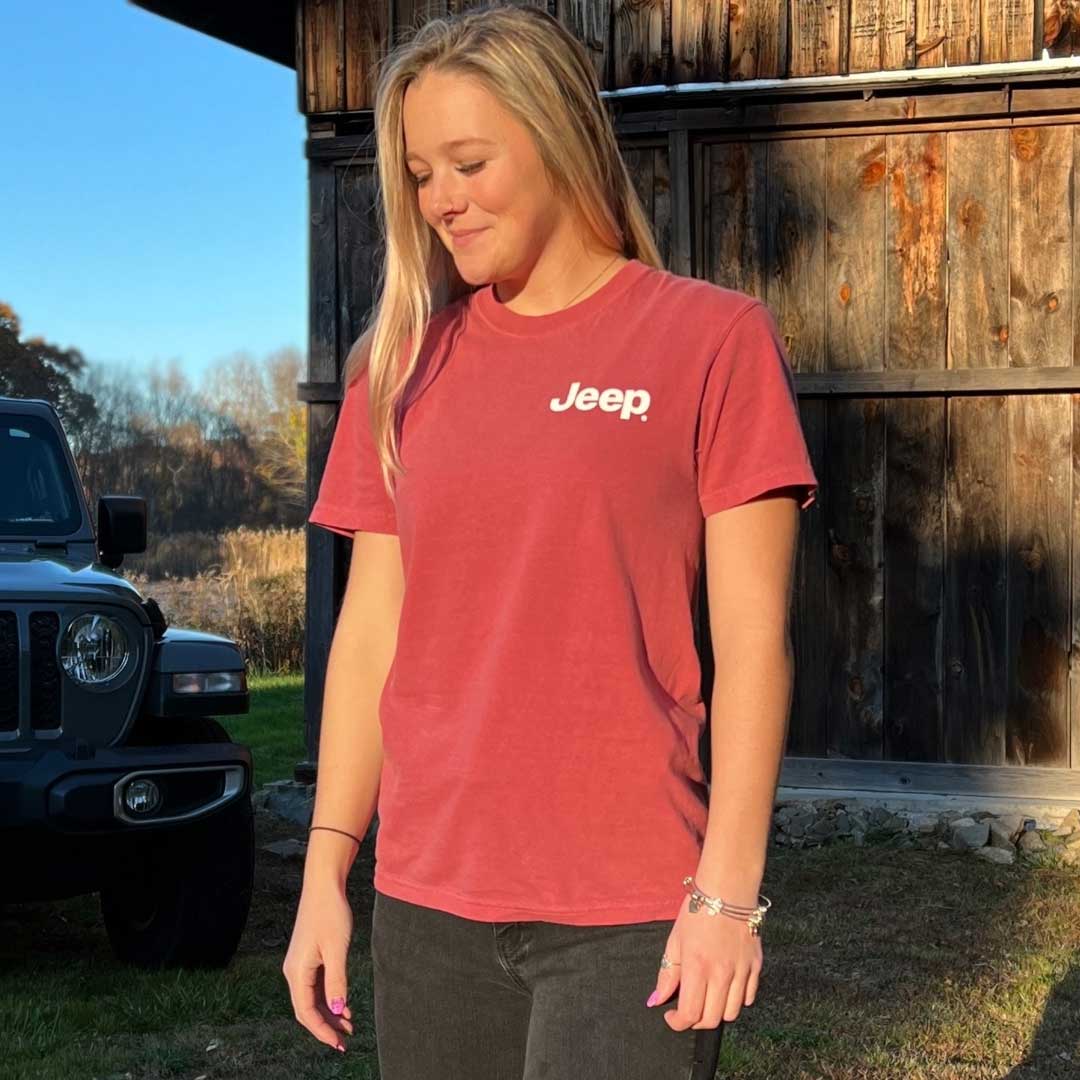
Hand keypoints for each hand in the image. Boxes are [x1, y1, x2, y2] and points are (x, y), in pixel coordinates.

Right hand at [282, 879, 355, 1051]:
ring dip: (329, 1012)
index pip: (306, 1012)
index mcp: (297, 972)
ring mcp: (300, 964)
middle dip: (326, 1025)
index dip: (322, 1031)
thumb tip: (336, 1009)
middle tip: (346, 1039)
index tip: (339, 1043)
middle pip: (307, 1008)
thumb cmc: (330, 913)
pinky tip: (344, 1004)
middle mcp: (294, 971)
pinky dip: (328, 996)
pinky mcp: (308, 956)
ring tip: (349, 1024)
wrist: (323, 885)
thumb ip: (336, 981)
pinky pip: (316, 985)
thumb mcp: (336, 949)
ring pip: (312, 998)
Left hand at [647, 891, 761, 1028]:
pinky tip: (726, 988)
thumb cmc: (697, 911)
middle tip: (687, 1009)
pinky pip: (749, 998)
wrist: (728, 890)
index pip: (690, 1014)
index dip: (677, 1023)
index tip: (671, 1016)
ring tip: (707, 998)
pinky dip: (736, 1000)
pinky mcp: (756, 966)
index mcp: (697, 966)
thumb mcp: (675, 939)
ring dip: (716, 1013)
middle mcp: (721, 974)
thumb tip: (656, 1000)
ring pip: (732, 1013)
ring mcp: (742, 971)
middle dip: (695, 1021)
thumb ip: (667, 973)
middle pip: (711, 1019)